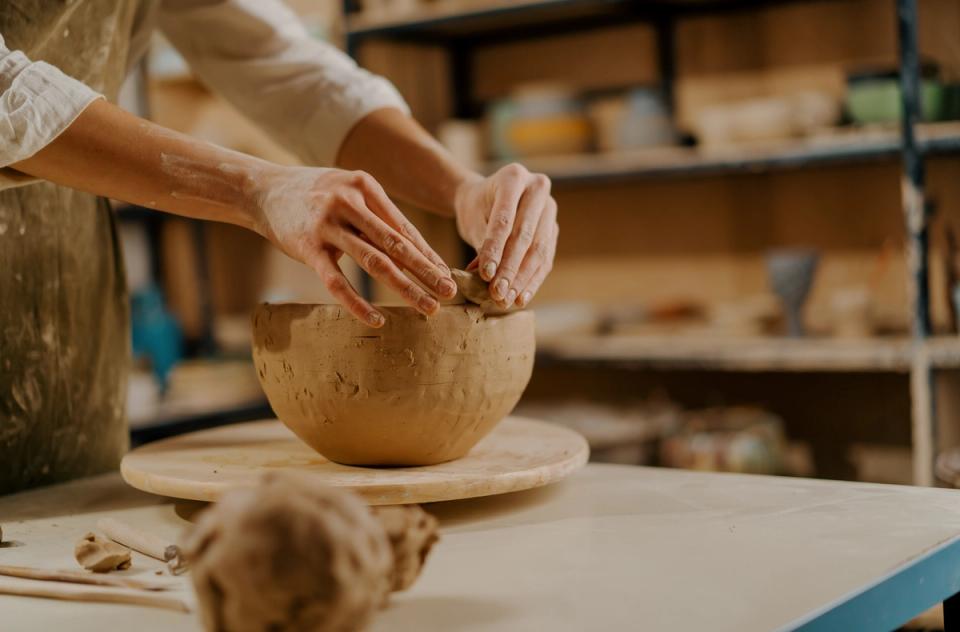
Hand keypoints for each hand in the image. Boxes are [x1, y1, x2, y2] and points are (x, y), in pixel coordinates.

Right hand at [252, 166, 456, 326]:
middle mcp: (349, 202)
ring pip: (375, 263)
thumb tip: (415, 249)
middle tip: (451, 292)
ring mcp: (328, 225)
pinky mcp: (308, 247)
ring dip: (406, 288)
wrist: (262, 190)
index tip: (448, 275)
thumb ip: (377, 216)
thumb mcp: (348, 192)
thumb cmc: (314, 194)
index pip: (404, 229)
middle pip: (397, 245)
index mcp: (365, 187)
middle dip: (427, 271)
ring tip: (428, 308)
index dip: (428, 254)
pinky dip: (358, 303)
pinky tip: (378, 319)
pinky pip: (337, 281)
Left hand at [454, 163, 557, 307]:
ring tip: (508, 299)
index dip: (495, 250)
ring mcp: (550, 208)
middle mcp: (538, 187)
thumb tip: (487, 277)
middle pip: (525, 236)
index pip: (505, 220)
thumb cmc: (475, 208)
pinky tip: (521, 297)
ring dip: (522, 279)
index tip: (485, 275)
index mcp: (513, 177)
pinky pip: (545, 258)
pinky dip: (532, 280)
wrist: (485, 198)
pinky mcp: (553, 228)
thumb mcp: (472, 220)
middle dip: (510, 269)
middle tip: (497, 293)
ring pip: (538, 250)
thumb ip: (482, 244)